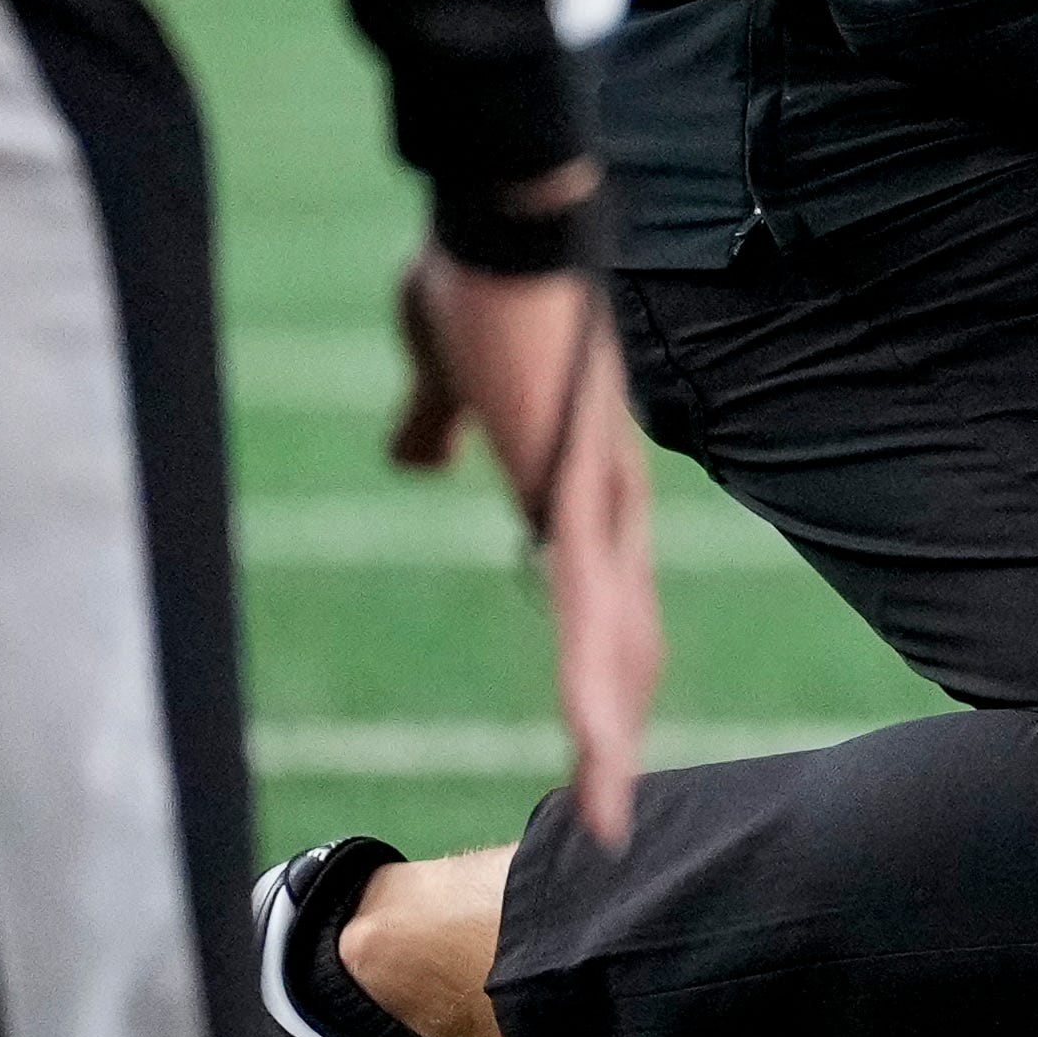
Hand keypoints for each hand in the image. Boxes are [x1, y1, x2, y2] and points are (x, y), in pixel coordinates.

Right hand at [394, 237, 658, 844]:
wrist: (496, 223)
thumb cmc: (473, 282)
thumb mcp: (440, 371)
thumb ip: (434, 422)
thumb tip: (417, 461)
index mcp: (578, 480)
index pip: (606, 596)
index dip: (605, 666)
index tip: (601, 733)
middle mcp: (604, 498)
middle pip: (620, 633)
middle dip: (612, 720)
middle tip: (604, 809)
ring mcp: (594, 497)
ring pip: (611, 639)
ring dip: (606, 730)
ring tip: (604, 812)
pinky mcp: (570, 491)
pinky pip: (588, 607)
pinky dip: (594, 682)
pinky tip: (597, 741)